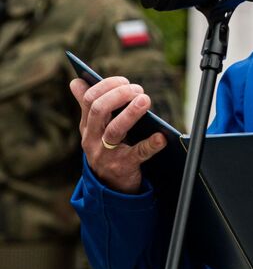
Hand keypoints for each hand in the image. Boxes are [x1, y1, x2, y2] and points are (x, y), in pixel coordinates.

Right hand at [70, 75, 167, 192]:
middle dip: (119, 95)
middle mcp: (93, 139)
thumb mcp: (94, 130)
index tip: (124, 81)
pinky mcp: (123, 166)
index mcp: (87, 126)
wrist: (109, 187)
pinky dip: (150, 144)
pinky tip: (161, 137)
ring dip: (131, 112)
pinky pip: (137, 154)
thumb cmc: (105, 150)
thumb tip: (76, 82)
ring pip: (114, 130)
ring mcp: (106, 154)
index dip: (107, 86)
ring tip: (145, 100)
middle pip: (99, 110)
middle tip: (138, 90)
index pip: (89, 99)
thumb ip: (88, 106)